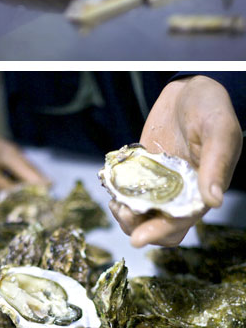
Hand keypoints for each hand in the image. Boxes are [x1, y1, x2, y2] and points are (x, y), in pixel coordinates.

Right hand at [0, 131, 50, 208]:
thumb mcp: (8, 153)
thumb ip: (28, 171)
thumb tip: (50, 187)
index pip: (11, 196)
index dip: (28, 196)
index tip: (43, 197)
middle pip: (2, 206)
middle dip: (17, 201)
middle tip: (28, 194)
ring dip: (3, 203)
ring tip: (5, 187)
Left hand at [110, 76, 241, 247]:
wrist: (191, 90)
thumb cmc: (212, 109)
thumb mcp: (219, 132)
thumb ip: (216, 165)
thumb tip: (213, 200)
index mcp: (202, 190)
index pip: (181, 222)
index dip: (160, 232)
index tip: (138, 238)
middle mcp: (180, 191)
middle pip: (158, 224)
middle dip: (137, 226)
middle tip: (120, 210)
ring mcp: (160, 180)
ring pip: (141, 210)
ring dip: (125, 211)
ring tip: (114, 200)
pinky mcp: (144, 167)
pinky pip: (128, 186)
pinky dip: (117, 190)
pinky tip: (109, 182)